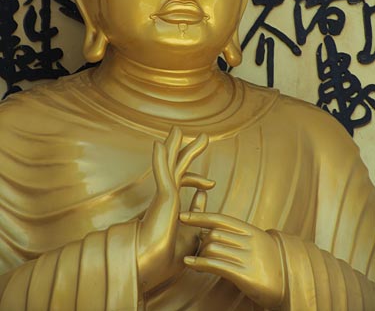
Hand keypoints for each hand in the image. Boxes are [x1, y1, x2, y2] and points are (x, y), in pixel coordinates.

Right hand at [137, 127, 213, 291]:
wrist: (152, 267)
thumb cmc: (168, 255)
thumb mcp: (192, 231)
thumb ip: (198, 211)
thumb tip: (204, 196)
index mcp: (172, 205)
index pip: (185, 184)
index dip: (198, 181)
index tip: (211, 185)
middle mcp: (167, 196)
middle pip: (178, 166)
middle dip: (190, 150)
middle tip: (203, 136)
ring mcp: (164, 194)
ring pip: (170, 162)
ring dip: (175, 145)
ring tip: (179, 129)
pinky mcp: (163, 195)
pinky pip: (161, 171)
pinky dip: (160, 157)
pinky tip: (159, 143)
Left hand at [180, 212, 284, 308]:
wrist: (292, 285)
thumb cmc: (269, 264)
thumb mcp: (255, 243)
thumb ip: (236, 235)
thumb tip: (210, 229)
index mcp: (251, 230)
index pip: (221, 218)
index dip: (200, 216)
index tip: (183, 216)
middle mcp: (250, 241)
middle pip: (214, 234)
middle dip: (200, 240)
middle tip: (195, 248)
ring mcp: (249, 258)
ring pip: (213, 248)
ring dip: (200, 254)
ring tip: (193, 260)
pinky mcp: (246, 275)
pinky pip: (216, 265)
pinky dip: (199, 264)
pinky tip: (189, 264)